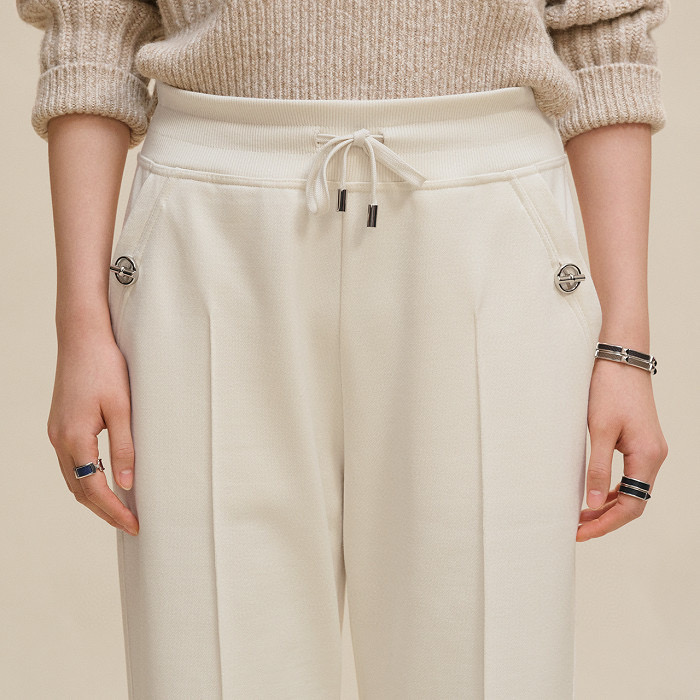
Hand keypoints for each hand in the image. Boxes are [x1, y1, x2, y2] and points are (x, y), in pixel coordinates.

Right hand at [47, 334, 138, 535]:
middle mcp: (59, 439)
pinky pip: (72, 462)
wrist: (83, 337)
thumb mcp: (123, 408)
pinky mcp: (61, 424)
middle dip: (104, 511)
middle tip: (131, 524)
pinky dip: (87, 478)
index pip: (93, 489)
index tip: (135, 525)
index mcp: (74, 438)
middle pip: (79, 489)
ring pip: (73, 478)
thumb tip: (127, 485)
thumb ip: (124, 447)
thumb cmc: (106, 367)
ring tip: (121, 509)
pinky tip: (106, 480)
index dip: (114, 511)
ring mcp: (56, 432)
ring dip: (94, 497)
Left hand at [577, 357, 667, 541]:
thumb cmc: (610, 390)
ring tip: (579, 516)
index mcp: (648, 456)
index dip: (606, 523)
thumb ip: (597, 467)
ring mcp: (648, 449)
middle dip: (605, 519)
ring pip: (631, 490)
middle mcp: (653, 456)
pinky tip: (591, 494)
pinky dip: (610, 489)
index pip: (631, 505)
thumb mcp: (599, 430)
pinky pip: (628, 476)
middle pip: (633, 502)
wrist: (620, 359)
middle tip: (576, 529)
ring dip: (606, 505)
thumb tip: (591, 503)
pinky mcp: (639, 442)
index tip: (580, 532)